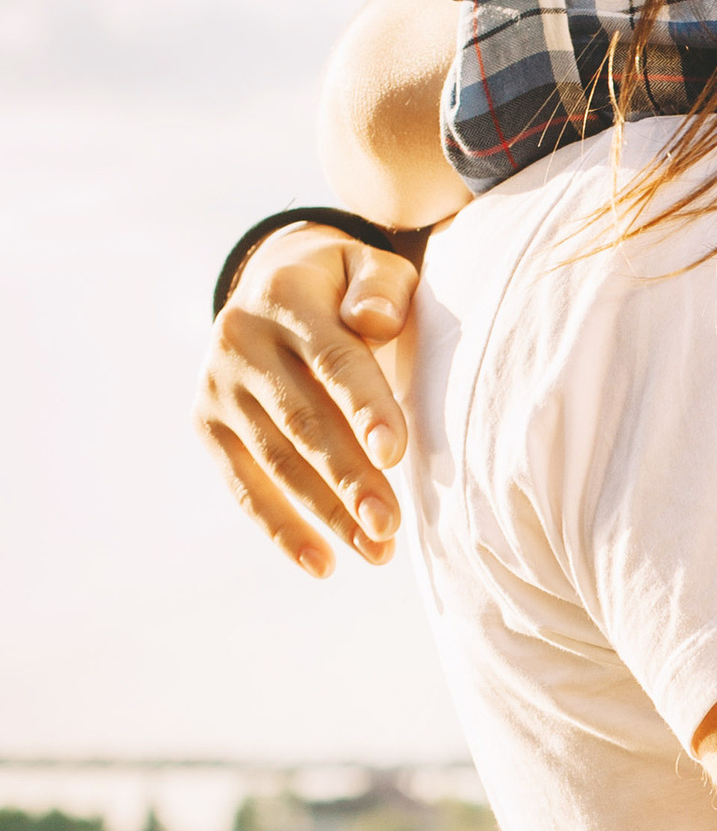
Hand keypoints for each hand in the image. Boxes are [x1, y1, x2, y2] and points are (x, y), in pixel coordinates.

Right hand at [197, 226, 421, 576]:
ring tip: (377, 550)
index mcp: (287, 297)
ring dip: (326, 513)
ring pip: (276, 461)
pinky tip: (323, 563)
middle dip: (348, 478)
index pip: (332, 359)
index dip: (364, 407)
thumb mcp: (370, 267)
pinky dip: (281, 528)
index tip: (395, 454)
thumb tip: (373, 323)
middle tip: (389, 525)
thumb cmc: (346, 287)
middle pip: (302, 420)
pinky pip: (244, 485)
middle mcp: (241, 341)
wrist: (273, 282)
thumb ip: (383, 289)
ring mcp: (218, 386)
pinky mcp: (207, 423)